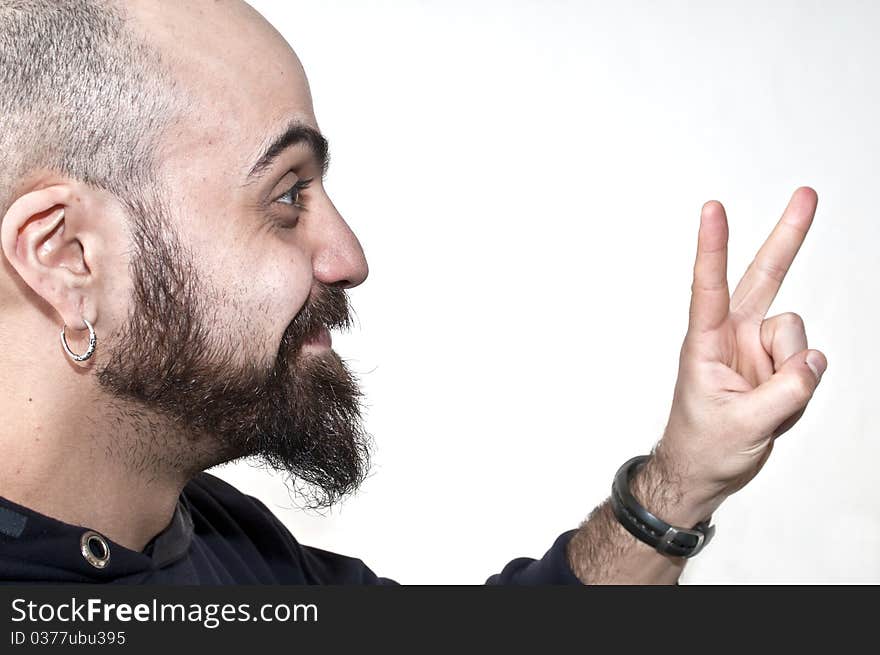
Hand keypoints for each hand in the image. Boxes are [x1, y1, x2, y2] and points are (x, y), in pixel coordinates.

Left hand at [652, 187, 826, 523]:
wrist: (703, 472)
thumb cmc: (705, 446)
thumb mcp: (744, 425)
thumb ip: (785, 392)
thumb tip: (813, 360)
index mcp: (706, 343)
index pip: (709, 287)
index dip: (713, 247)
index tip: (712, 208)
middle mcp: (733, 336)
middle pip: (764, 278)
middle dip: (787, 238)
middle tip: (807, 195)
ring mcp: (756, 349)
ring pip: (798, 337)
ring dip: (794, 376)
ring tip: (766, 406)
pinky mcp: (776, 365)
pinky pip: (807, 365)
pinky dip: (800, 391)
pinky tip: (777, 409)